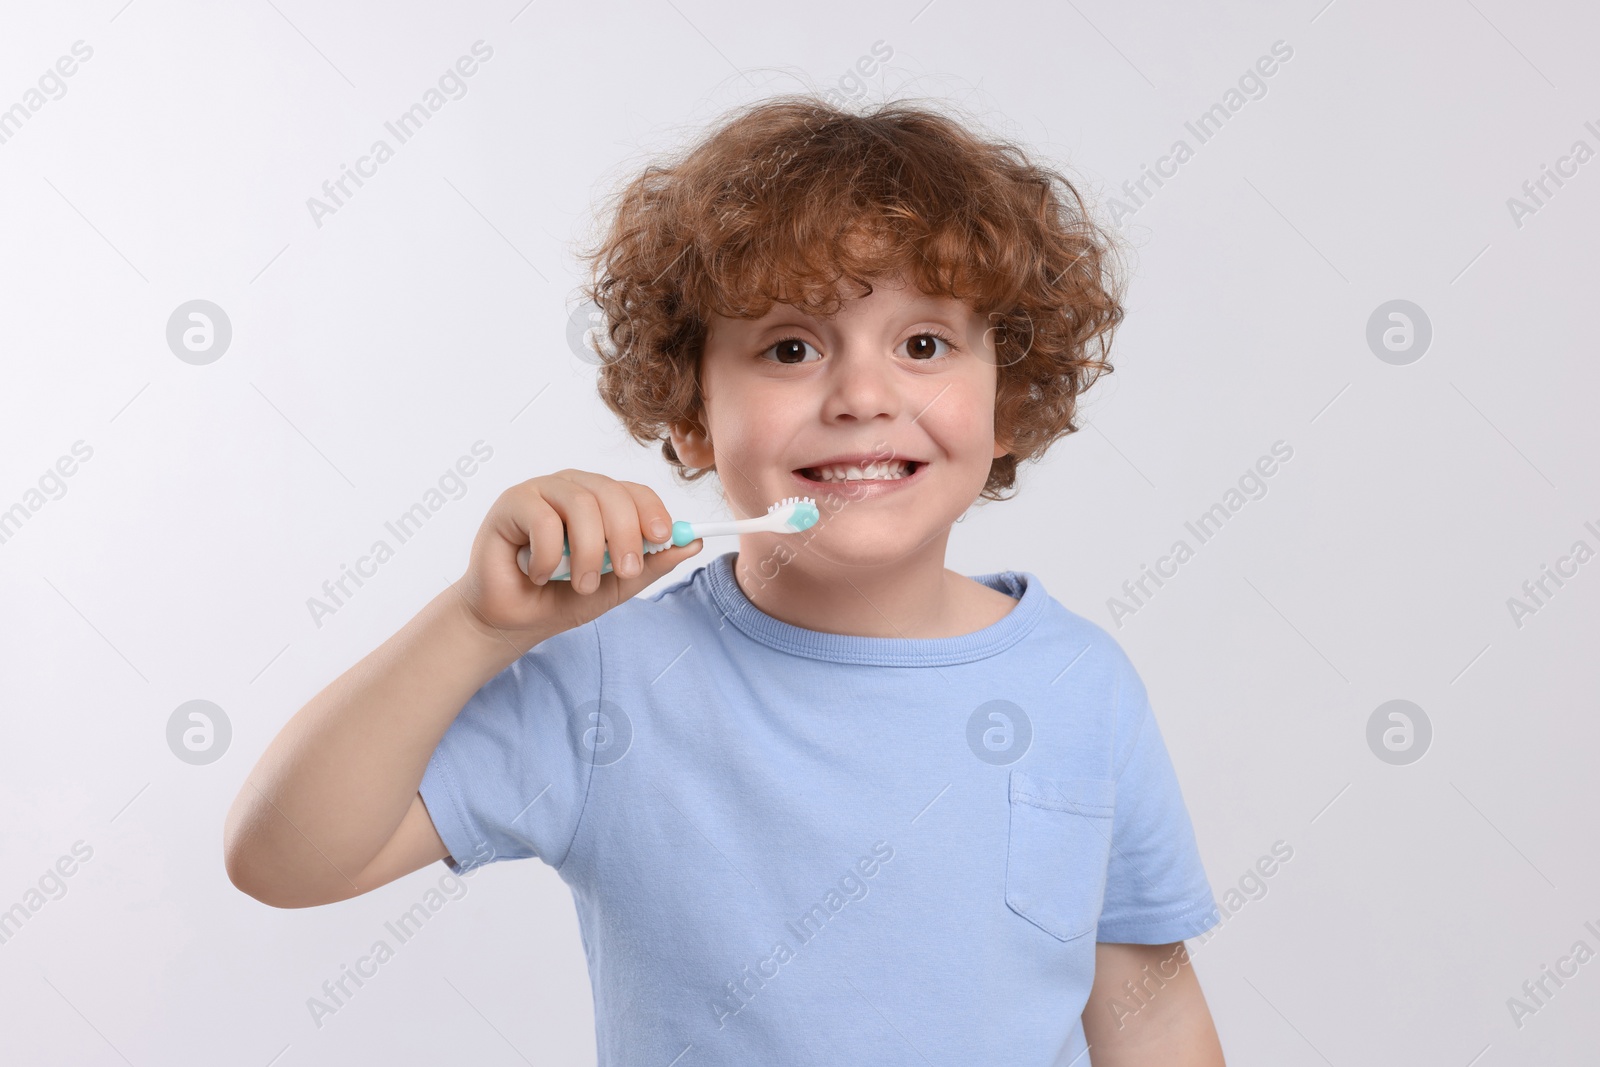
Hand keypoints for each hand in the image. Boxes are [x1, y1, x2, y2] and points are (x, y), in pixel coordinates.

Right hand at [455, 469, 701, 639]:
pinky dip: (550, 556)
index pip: (635, 492)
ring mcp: (542, 490)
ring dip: (588, 553)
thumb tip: (694, 543)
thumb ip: (653, 563)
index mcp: (601, 501)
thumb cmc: (563, 597)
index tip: (663, 539)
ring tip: (581, 584)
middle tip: (625, 571)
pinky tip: (540, 573)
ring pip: (581, 504)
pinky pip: (544, 520)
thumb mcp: (618, 585)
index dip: (653, 512)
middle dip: (625, 535)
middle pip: (612, 493)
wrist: (515, 620)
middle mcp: (574, 488)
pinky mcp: (512, 502)